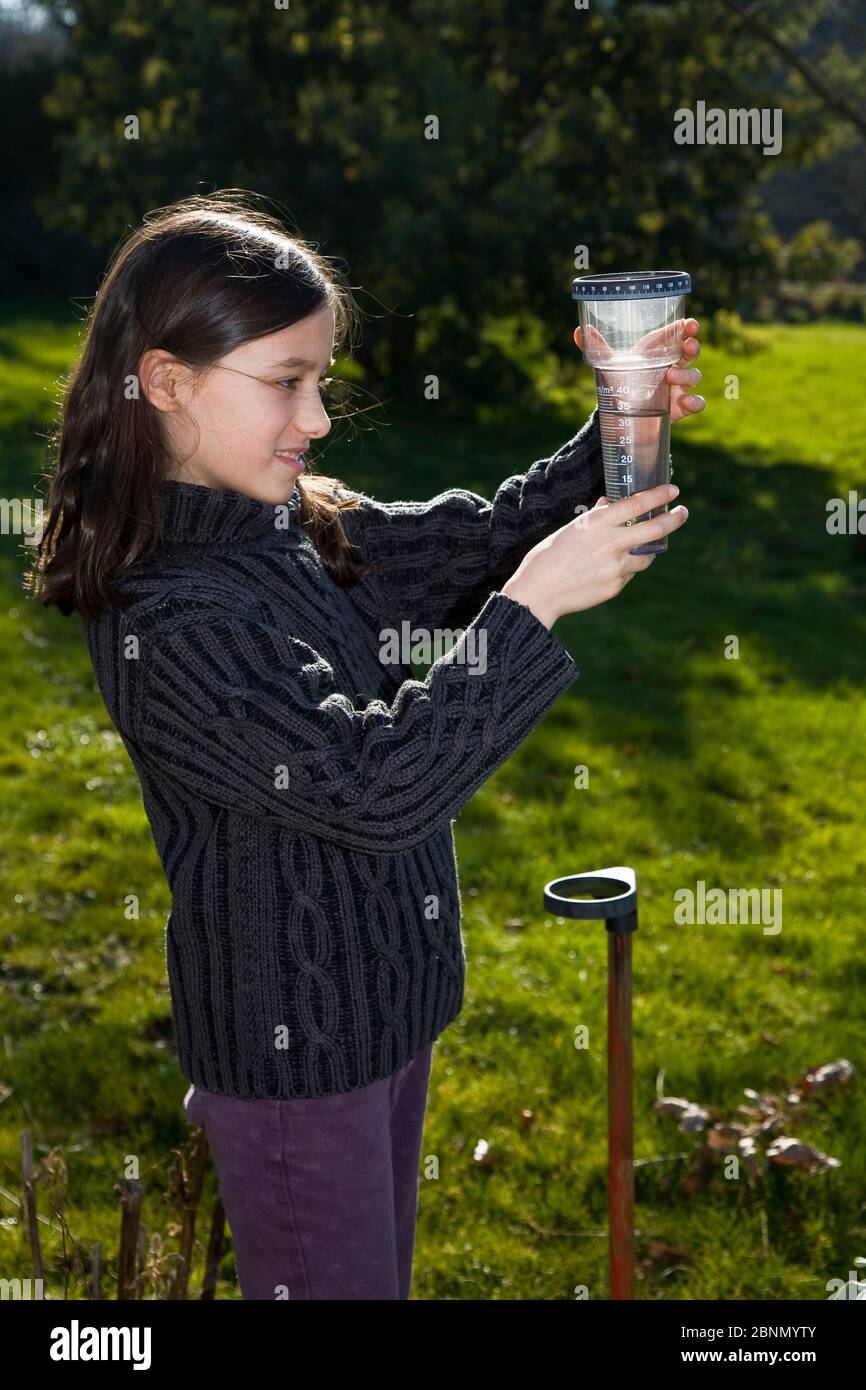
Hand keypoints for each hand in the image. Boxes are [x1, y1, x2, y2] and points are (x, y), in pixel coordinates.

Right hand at [501, 484, 688, 626]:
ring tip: (644, 546)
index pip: (636, 504)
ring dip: (649, 549)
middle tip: (683, 513)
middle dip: (674, 519)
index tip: (673, 490)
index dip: (658, 495)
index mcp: (597, 523)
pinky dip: (626, 568)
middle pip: (655, 529)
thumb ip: (595, 517)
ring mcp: (616, 567)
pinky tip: (608, 569)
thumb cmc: (547, 557)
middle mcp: (611, 542)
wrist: (538, 593)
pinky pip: (629, 573)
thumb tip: (608, 503)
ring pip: (646, 556)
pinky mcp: (615, 586)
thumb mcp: (570, 529)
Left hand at [573, 316, 704, 422]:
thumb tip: (579, 331)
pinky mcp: (680, 408)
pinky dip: (695, 402)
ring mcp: (678, 387)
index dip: (687, 328)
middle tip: (688, 345)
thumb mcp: (609, 366)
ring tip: (671, 376)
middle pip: (691, 352)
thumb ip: (597, 348)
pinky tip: (685, 402)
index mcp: (659, 352)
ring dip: (687, 374)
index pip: (678, 335)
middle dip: (693, 346)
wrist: (621, 418)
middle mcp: (673, 366)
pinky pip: (697, 403)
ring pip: (695, 376)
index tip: (689, 324)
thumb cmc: (620, 384)